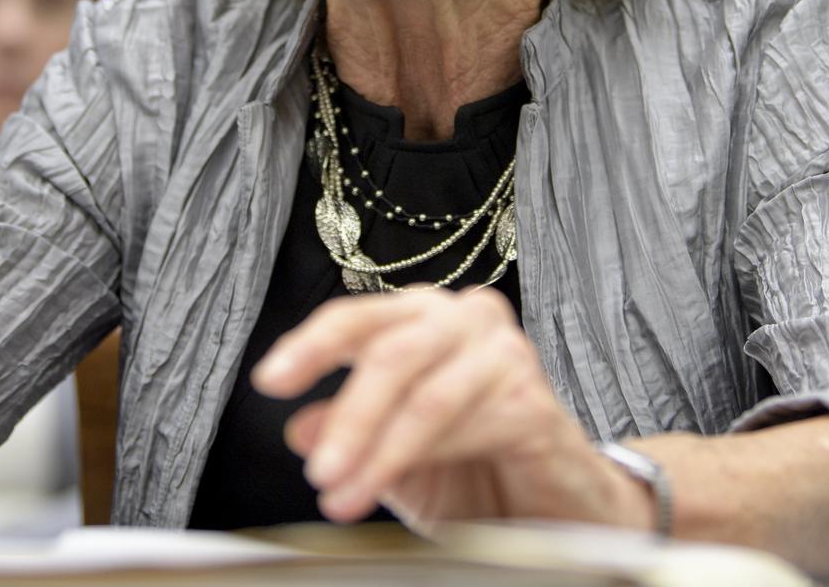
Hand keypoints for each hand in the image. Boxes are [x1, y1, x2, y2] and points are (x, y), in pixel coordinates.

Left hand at [252, 287, 655, 533]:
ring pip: (421, 392)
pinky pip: (461, 422)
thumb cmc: (475, 471)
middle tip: (318, 472)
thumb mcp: (393, 456)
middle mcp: (465, 316)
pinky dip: (415, 458)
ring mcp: (504, 351)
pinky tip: (389, 488)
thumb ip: (350, 435)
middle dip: (346, 415)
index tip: (269, 380)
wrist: (558, 512)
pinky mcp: (532, 396)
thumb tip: (299, 430)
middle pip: (390, 350)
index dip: (311, 345)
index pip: (359, 317)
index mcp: (425, 316)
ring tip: (341, 496)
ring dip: (374, 450)